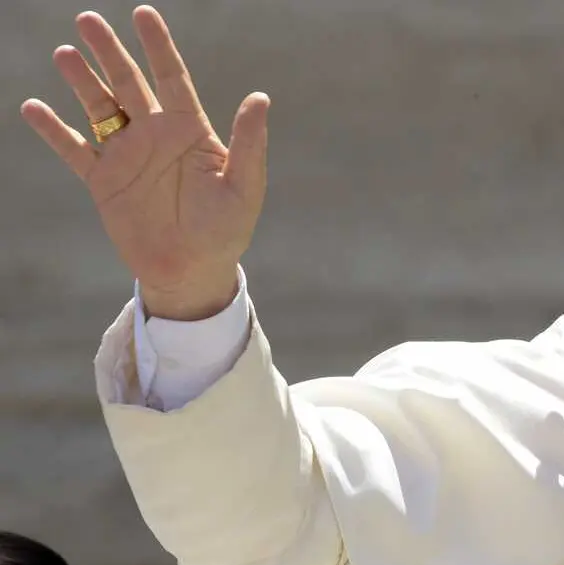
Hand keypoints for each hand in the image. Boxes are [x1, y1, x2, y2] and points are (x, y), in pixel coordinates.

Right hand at [21, 5, 268, 319]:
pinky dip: (53, 130)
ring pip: (99, 108)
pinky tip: (33, 108)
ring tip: (65, 53)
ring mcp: (127, 155)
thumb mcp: (244, 187)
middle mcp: (155, 135)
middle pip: (128, 83)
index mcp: (190, 131)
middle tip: (88, 19)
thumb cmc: (226, 230)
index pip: (171, 78)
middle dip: (109, 51)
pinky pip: (74, 149)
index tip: (143, 14)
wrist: (193, 271)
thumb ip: (249, 142)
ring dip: (81, 81)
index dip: (158, 46)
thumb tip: (260, 97)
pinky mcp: (103, 181)